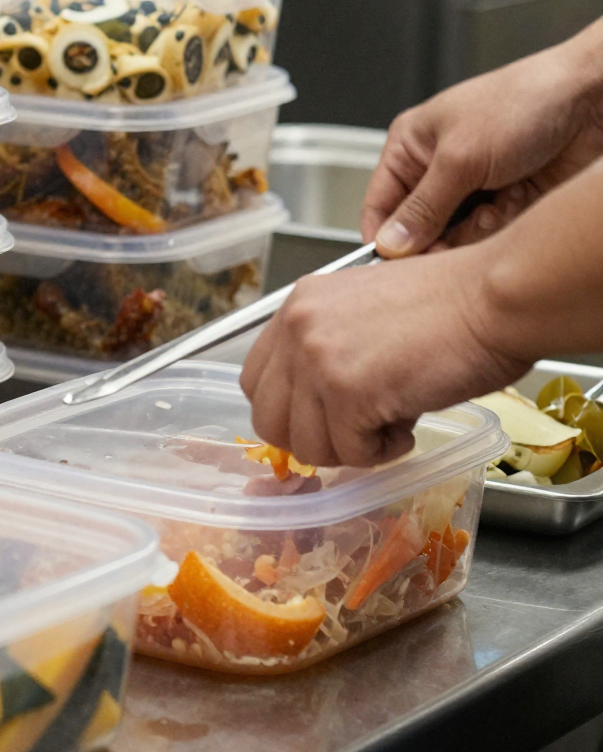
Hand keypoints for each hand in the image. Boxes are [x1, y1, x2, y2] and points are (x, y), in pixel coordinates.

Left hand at [240, 247, 522, 468]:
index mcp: (297, 306)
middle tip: (357, 432)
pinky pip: (351, 452)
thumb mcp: (363, 313)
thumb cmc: (451, 305)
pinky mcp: (348, 392)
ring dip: (351, 448)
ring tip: (392, 423)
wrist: (495, 298)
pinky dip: (383, 451)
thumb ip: (329, 349)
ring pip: (305, 444)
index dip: (290, 411)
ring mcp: (317, 359)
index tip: (324, 419)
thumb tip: (316, 406)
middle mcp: (296, 328)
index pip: (256, 379)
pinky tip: (409, 425)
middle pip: (268, 419)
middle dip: (313, 438)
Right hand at [363, 26, 602, 256]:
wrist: (592, 102)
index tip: (392, 266)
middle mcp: (438, 168)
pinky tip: (515, 203)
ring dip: (474, 231)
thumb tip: (389, 242)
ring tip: (495, 206)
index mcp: (411, 145)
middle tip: (450, 241)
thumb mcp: (460, 158)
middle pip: (417, 228)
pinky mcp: (505, 201)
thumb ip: (422, 208)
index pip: (379, 203)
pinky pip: (488, 236)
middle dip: (436, 238)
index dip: (383, 236)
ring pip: (454, 237)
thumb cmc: (524, 102)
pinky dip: (501, 228)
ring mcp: (473, 187)